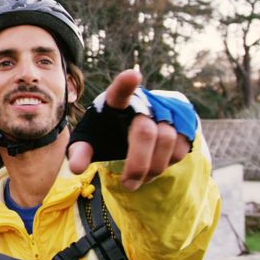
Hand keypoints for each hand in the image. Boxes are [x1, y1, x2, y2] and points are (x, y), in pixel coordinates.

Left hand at [67, 69, 190, 190]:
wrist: (137, 123)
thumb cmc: (108, 130)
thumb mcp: (91, 139)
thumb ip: (81, 150)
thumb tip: (75, 168)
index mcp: (115, 102)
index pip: (120, 91)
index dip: (125, 84)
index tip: (132, 75)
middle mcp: (144, 102)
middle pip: (145, 131)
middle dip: (137, 163)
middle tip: (127, 184)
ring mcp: (167, 111)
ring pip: (166, 141)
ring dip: (153, 168)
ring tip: (139, 180)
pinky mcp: (184, 124)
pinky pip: (180, 148)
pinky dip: (167, 164)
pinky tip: (153, 168)